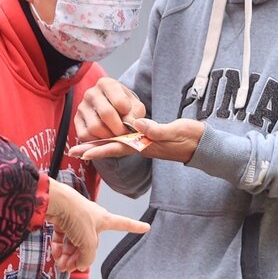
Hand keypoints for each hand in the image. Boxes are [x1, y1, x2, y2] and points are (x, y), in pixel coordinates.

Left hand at [45, 179, 149, 271]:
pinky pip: (63, 239)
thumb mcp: (88, 242)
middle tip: (71, 267)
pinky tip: (56, 255)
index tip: (146, 227)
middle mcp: (91, 220)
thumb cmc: (76, 215)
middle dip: (80, 257)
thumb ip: (88, 257)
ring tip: (61, 265)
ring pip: (74, 243)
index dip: (135, 227)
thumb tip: (81, 265)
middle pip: (89, 244)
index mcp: (104, 220)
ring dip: (68, 257)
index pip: (123, 224)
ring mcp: (76, 221)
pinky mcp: (62, 221)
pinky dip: (59, 248)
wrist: (56, 202)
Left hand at [70, 117, 205, 163]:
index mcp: (145, 145)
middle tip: (72, 152)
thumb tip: (138, 126)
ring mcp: (145, 144)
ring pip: (117, 144)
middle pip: (112, 148)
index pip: (118, 147)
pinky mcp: (149, 139)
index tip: (82, 152)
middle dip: (92, 150)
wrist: (204, 144)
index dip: (99, 149)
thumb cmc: (192, 138)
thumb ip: (158, 130)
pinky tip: (106, 137)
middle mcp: (142, 146)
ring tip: (82, 147)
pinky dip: (113, 139)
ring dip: (99, 145)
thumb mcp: (177, 131)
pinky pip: (127, 140)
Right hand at [75, 77, 145, 143]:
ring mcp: (82, 107)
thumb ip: (135, 115)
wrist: (114, 110)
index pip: (119, 102)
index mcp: (107, 84)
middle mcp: (91, 93)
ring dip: (108, 137)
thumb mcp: (135, 107)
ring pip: (95, 127)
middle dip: (119, 129)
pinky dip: (97, 141)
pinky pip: (85, 136)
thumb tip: (131, 125)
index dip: (128, 116)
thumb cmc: (126, 107)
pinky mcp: (76, 121)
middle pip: (106, 114)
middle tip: (125, 135)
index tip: (132, 122)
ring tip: (116, 137)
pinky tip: (105, 138)